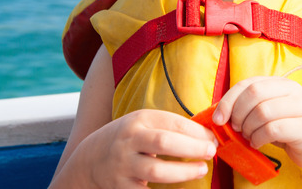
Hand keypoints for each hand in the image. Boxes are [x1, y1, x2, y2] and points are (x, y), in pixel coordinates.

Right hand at [77, 109, 216, 187]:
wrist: (89, 159)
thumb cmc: (128, 139)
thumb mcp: (144, 124)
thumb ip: (171, 127)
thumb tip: (207, 136)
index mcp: (139, 120)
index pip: (172, 122)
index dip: (196, 131)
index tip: (212, 139)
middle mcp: (129, 140)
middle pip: (164, 142)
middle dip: (192, 148)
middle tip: (211, 152)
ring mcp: (124, 165)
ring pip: (155, 170)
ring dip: (183, 171)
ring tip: (201, 170)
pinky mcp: (122, 187)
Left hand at [212, 76, 301, 168]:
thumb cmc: (286, 128)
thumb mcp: (267, 112)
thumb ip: (248, 107)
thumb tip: (219, 114)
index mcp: (280, 83)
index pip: (248, 83)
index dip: (229, 100)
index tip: (218, 119)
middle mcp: (293, 90)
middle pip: (254, 93)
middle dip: (238, 114)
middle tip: (236, 129)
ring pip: (263, 112)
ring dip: (248, 128)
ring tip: (248, 137)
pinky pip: (274, 129)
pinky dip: (259, 138)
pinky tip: (258, 143)